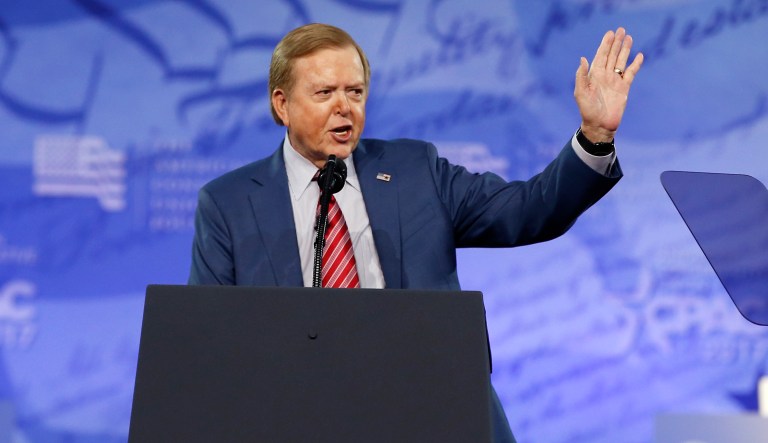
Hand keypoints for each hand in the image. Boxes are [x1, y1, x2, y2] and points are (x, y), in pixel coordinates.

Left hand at [574, 27, 643, 142]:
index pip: (601, 56)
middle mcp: (605, 76)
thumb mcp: (580, 93)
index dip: (605, 44)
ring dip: (625, 50)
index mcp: (594, 75)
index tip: (610, 33)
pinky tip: (639, 55)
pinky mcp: (624, 88)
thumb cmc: (587, 110)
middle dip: (616, 43)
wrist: (599, 125)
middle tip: (621, 30)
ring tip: (629, 37)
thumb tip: (583, 58)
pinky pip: (631, 73)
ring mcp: (615, 81)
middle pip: (612, 55)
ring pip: (621, 61)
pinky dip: (635, 64)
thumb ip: (581, 76)